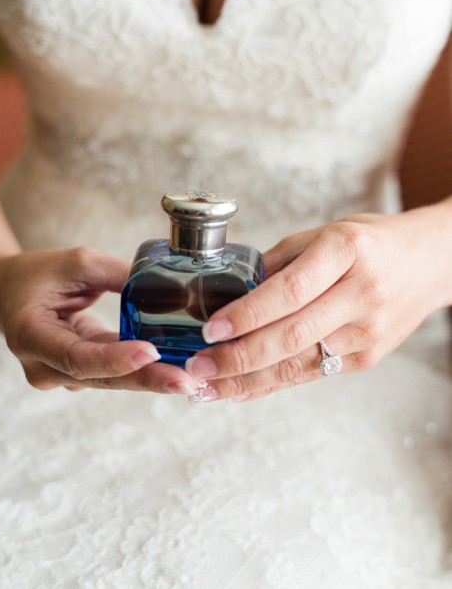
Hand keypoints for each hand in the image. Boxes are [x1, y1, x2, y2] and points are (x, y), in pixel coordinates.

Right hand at [0, 246, 204, 393]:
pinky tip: (174, 372)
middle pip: (99, 378)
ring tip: (189, 379)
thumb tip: (168, 288)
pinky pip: (110, 376)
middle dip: (145, 379)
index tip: (150, 353)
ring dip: (148, 379)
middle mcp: (41, 366)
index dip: (115, 358)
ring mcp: (56, 376)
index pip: (77, 355)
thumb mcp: (75, 263)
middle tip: (186, 381)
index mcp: (30, 334)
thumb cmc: (35, 274)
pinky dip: (140, 373)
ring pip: (108, 381)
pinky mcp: (75, 376)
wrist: (5, 292)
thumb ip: (118, 274)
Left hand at [187, 210, 450, 401]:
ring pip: (299, 362)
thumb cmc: (368, 243)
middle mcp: (361, 293)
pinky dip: (271, 384)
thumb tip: (222, 293)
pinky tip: (238, 390)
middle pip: (292, 334)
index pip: (290, 291)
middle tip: (198, 366)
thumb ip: (275, 263)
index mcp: (345, 251)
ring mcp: (369, 330)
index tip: (210, 329)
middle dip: (238, 356)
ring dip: (247, 379)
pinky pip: (311, 374)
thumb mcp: (321, 235)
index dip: (247, 314)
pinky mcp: (369, 357)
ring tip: (207, 386)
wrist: (432, 262)